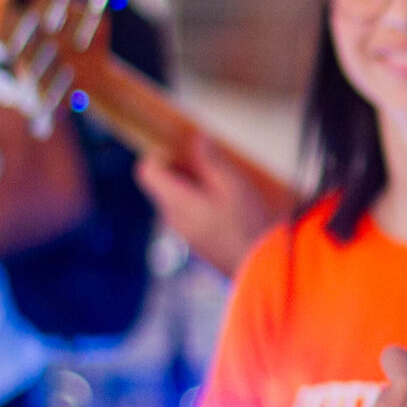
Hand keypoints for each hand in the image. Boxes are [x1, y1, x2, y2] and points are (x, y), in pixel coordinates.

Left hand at [140, 141, 283, 279]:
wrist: (260, 269)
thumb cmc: (248, 225)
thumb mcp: (233, 185)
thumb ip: (211, 161)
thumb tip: (197, 138)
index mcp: (176, 201)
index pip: (146, 171)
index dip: (159, 153)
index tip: (182, 146)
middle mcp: (173, 218)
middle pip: (162, 183)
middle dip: (182, 167)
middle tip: (212, 162)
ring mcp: (183, 232)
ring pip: (177, 198)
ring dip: (194, 185)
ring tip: (225, 183)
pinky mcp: (195, 241)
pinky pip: (188, 213)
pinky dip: (200, 201)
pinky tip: (228, 204)